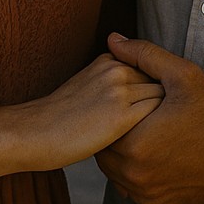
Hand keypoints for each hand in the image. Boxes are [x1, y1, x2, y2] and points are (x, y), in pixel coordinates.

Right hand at [17, 53, 162, 171]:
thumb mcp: (86, 83)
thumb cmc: (60, 116)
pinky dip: (159, 129)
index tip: (158, 108)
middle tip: (168, 123)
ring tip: (163, 135)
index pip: (150, 68)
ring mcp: (119, 90)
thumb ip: (112, 79)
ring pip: (162, 97)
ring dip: (166, 115)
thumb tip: (137, 92)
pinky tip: (152, 143)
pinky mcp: (121, 115)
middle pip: (160, 80)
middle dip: (166, 101)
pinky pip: (155, 117)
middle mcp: (116, 69)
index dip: (155, 89)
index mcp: (109, 60)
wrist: (35, 131)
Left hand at [95, 33, 203, 203]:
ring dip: (123, 153)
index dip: (114, 109)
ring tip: (145, 133)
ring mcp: (145, 195)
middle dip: (116, 131)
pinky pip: (131, 188)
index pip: (103, 124)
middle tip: (137, 117)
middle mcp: (136, 175)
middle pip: (105, 149)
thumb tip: (113, 40)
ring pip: (115, 171)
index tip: (130, 102)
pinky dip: (136, 173)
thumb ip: (145, 55)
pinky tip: (155, 155)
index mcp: (137, 144)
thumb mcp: (184, 76)